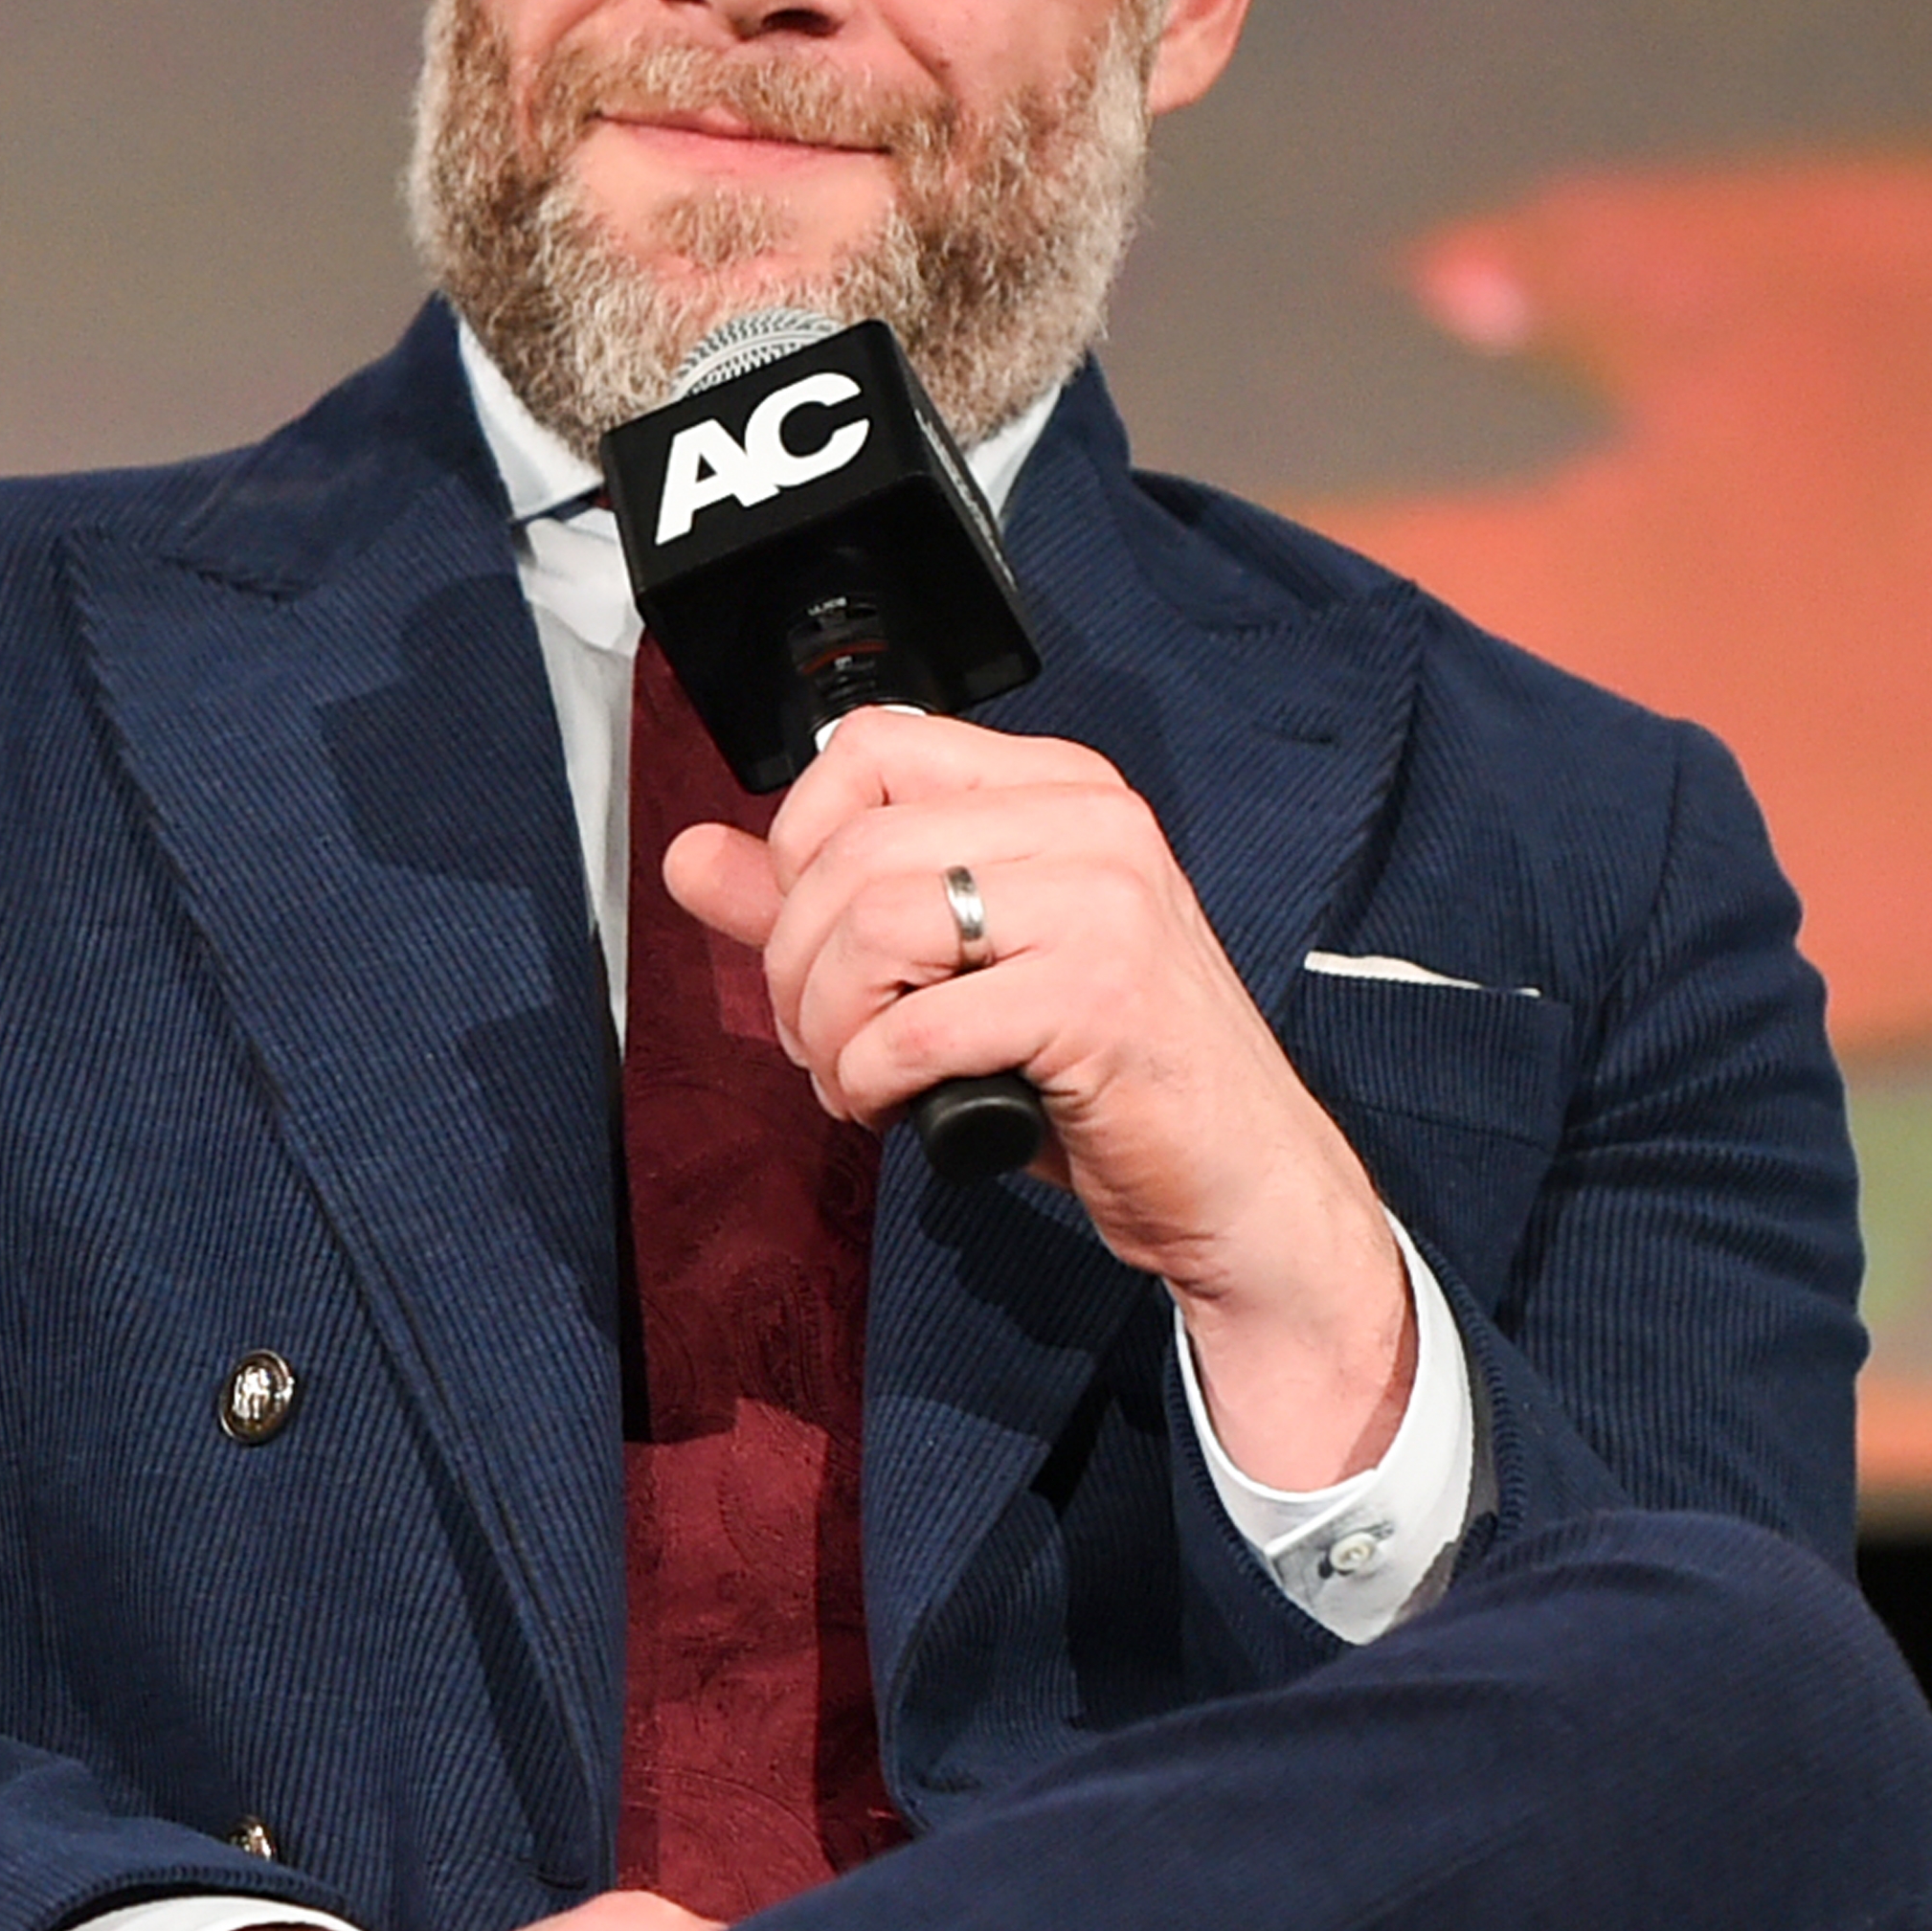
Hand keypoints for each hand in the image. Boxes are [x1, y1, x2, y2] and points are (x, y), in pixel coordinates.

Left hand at [663, 711, 1413, 1486]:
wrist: (1239, 1183)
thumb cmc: (1102, 1077)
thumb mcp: (956, 974)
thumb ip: (825, 910)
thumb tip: (692, 857)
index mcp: (1058, 789)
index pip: (872, 747)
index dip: (798, 845)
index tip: (811, 937)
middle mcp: (1090, 821)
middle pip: (854, 846)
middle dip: (797, 964)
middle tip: (823, 1041)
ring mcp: (1105, 902)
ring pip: (874, 924)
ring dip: (830, 1027)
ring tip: (858, 1077)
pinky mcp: (1102, 996)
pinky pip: (919, 1024)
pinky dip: (874, 1080)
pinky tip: (902, 1108)